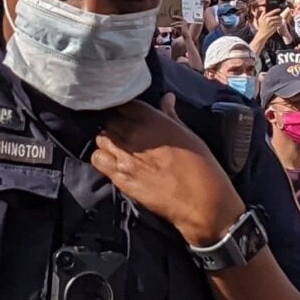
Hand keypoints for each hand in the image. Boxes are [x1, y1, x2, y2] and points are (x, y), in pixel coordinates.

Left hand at [95, 94, 243, 245]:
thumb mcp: (188, 134)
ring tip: (118, 147)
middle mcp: (135, 134)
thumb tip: (166, 98)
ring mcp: (125, 156)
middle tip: (124, 133)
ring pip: (101, 138)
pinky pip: (97, 159)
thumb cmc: (201, 166)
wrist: (202, 201)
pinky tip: (111, 161)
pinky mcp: (120, 177)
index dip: (125, 108)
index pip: (125, 104)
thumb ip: (170, 115)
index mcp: (153, 120)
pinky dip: (101, 157)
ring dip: (108, 140)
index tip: (129, 114)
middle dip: (116, 124)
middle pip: (110, 120)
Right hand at [256, 10, 281, 38]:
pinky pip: (279, 24)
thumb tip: (264, 10)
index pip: (272, 12)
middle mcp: (268, 19)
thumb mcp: (260, 20)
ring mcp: (271, 23)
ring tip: (280, 22)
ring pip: (279, 20)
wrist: (262, 34)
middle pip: (277, 16)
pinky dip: (280, 24)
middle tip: (281, 18)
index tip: (279, 9)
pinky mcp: (273, 27)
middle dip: (280, 17)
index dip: (276, 10)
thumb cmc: (261, 28)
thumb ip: (262, 15)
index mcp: (265, 17)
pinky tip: (279, 25)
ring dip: (280, 21)